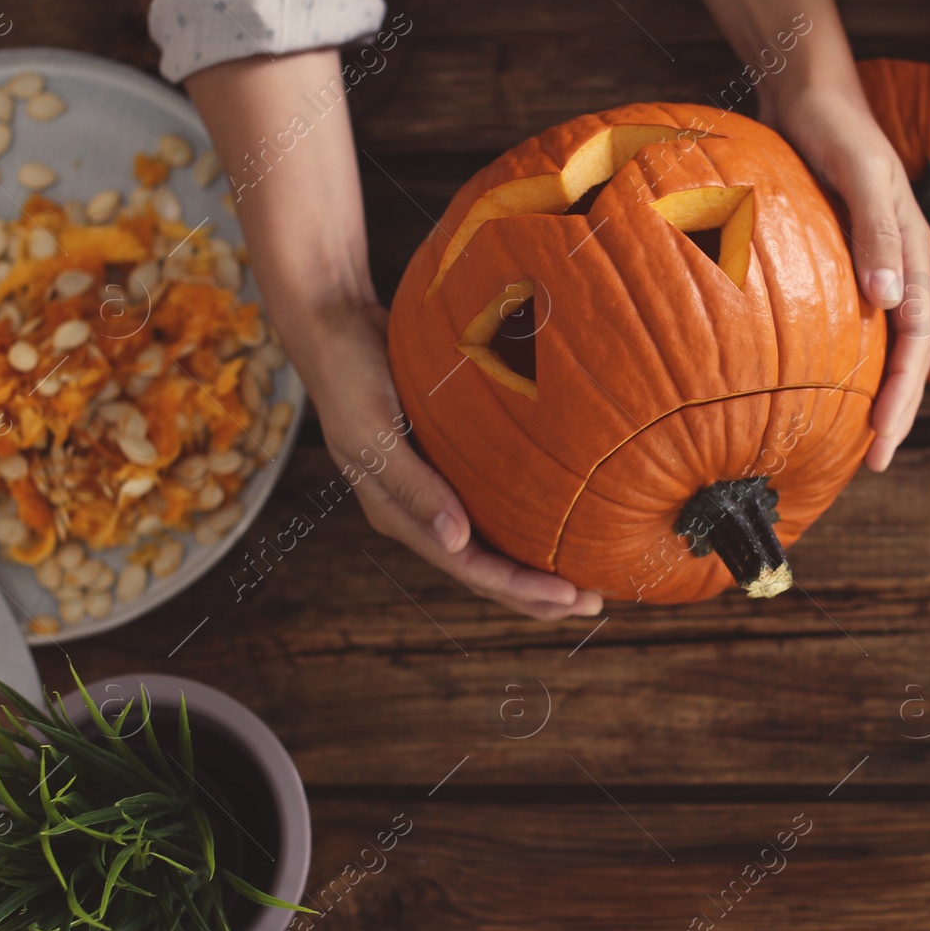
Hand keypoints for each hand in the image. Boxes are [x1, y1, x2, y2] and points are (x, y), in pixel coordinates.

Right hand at [299, 301, 603, 620]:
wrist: (336, 326)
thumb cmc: (349, 375)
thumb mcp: (371, 432)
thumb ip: (413, 487)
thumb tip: (457, 542)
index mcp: (397, 515)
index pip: (468, 568)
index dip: (519, 588)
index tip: (570, 595)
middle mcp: (419, 512)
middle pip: (484, 570)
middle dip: (536, 594)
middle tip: (593, 604)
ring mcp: (434, 490)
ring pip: (490, 544)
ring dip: (534, 567)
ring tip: (584, 578)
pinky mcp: (448, 462)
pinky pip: (492, 506)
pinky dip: (525, 523)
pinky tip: (560, 520)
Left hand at [761, 80, 929, 471]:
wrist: (804, 94)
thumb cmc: (835, 127)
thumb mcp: (861, 172)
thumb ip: (876, 231)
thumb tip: (886, 301)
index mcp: (911, 253)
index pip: (915, 340)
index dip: (903, 393)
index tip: (882, 438)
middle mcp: (894, 268)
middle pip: (901, 355)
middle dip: (892, 411)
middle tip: (871, 462)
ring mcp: (865, 268)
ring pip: (874, 344)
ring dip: (866, 391)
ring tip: (847, 439)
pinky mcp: (833, 263)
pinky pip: (840, 322)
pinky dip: (835, 358)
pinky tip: (809, 384)